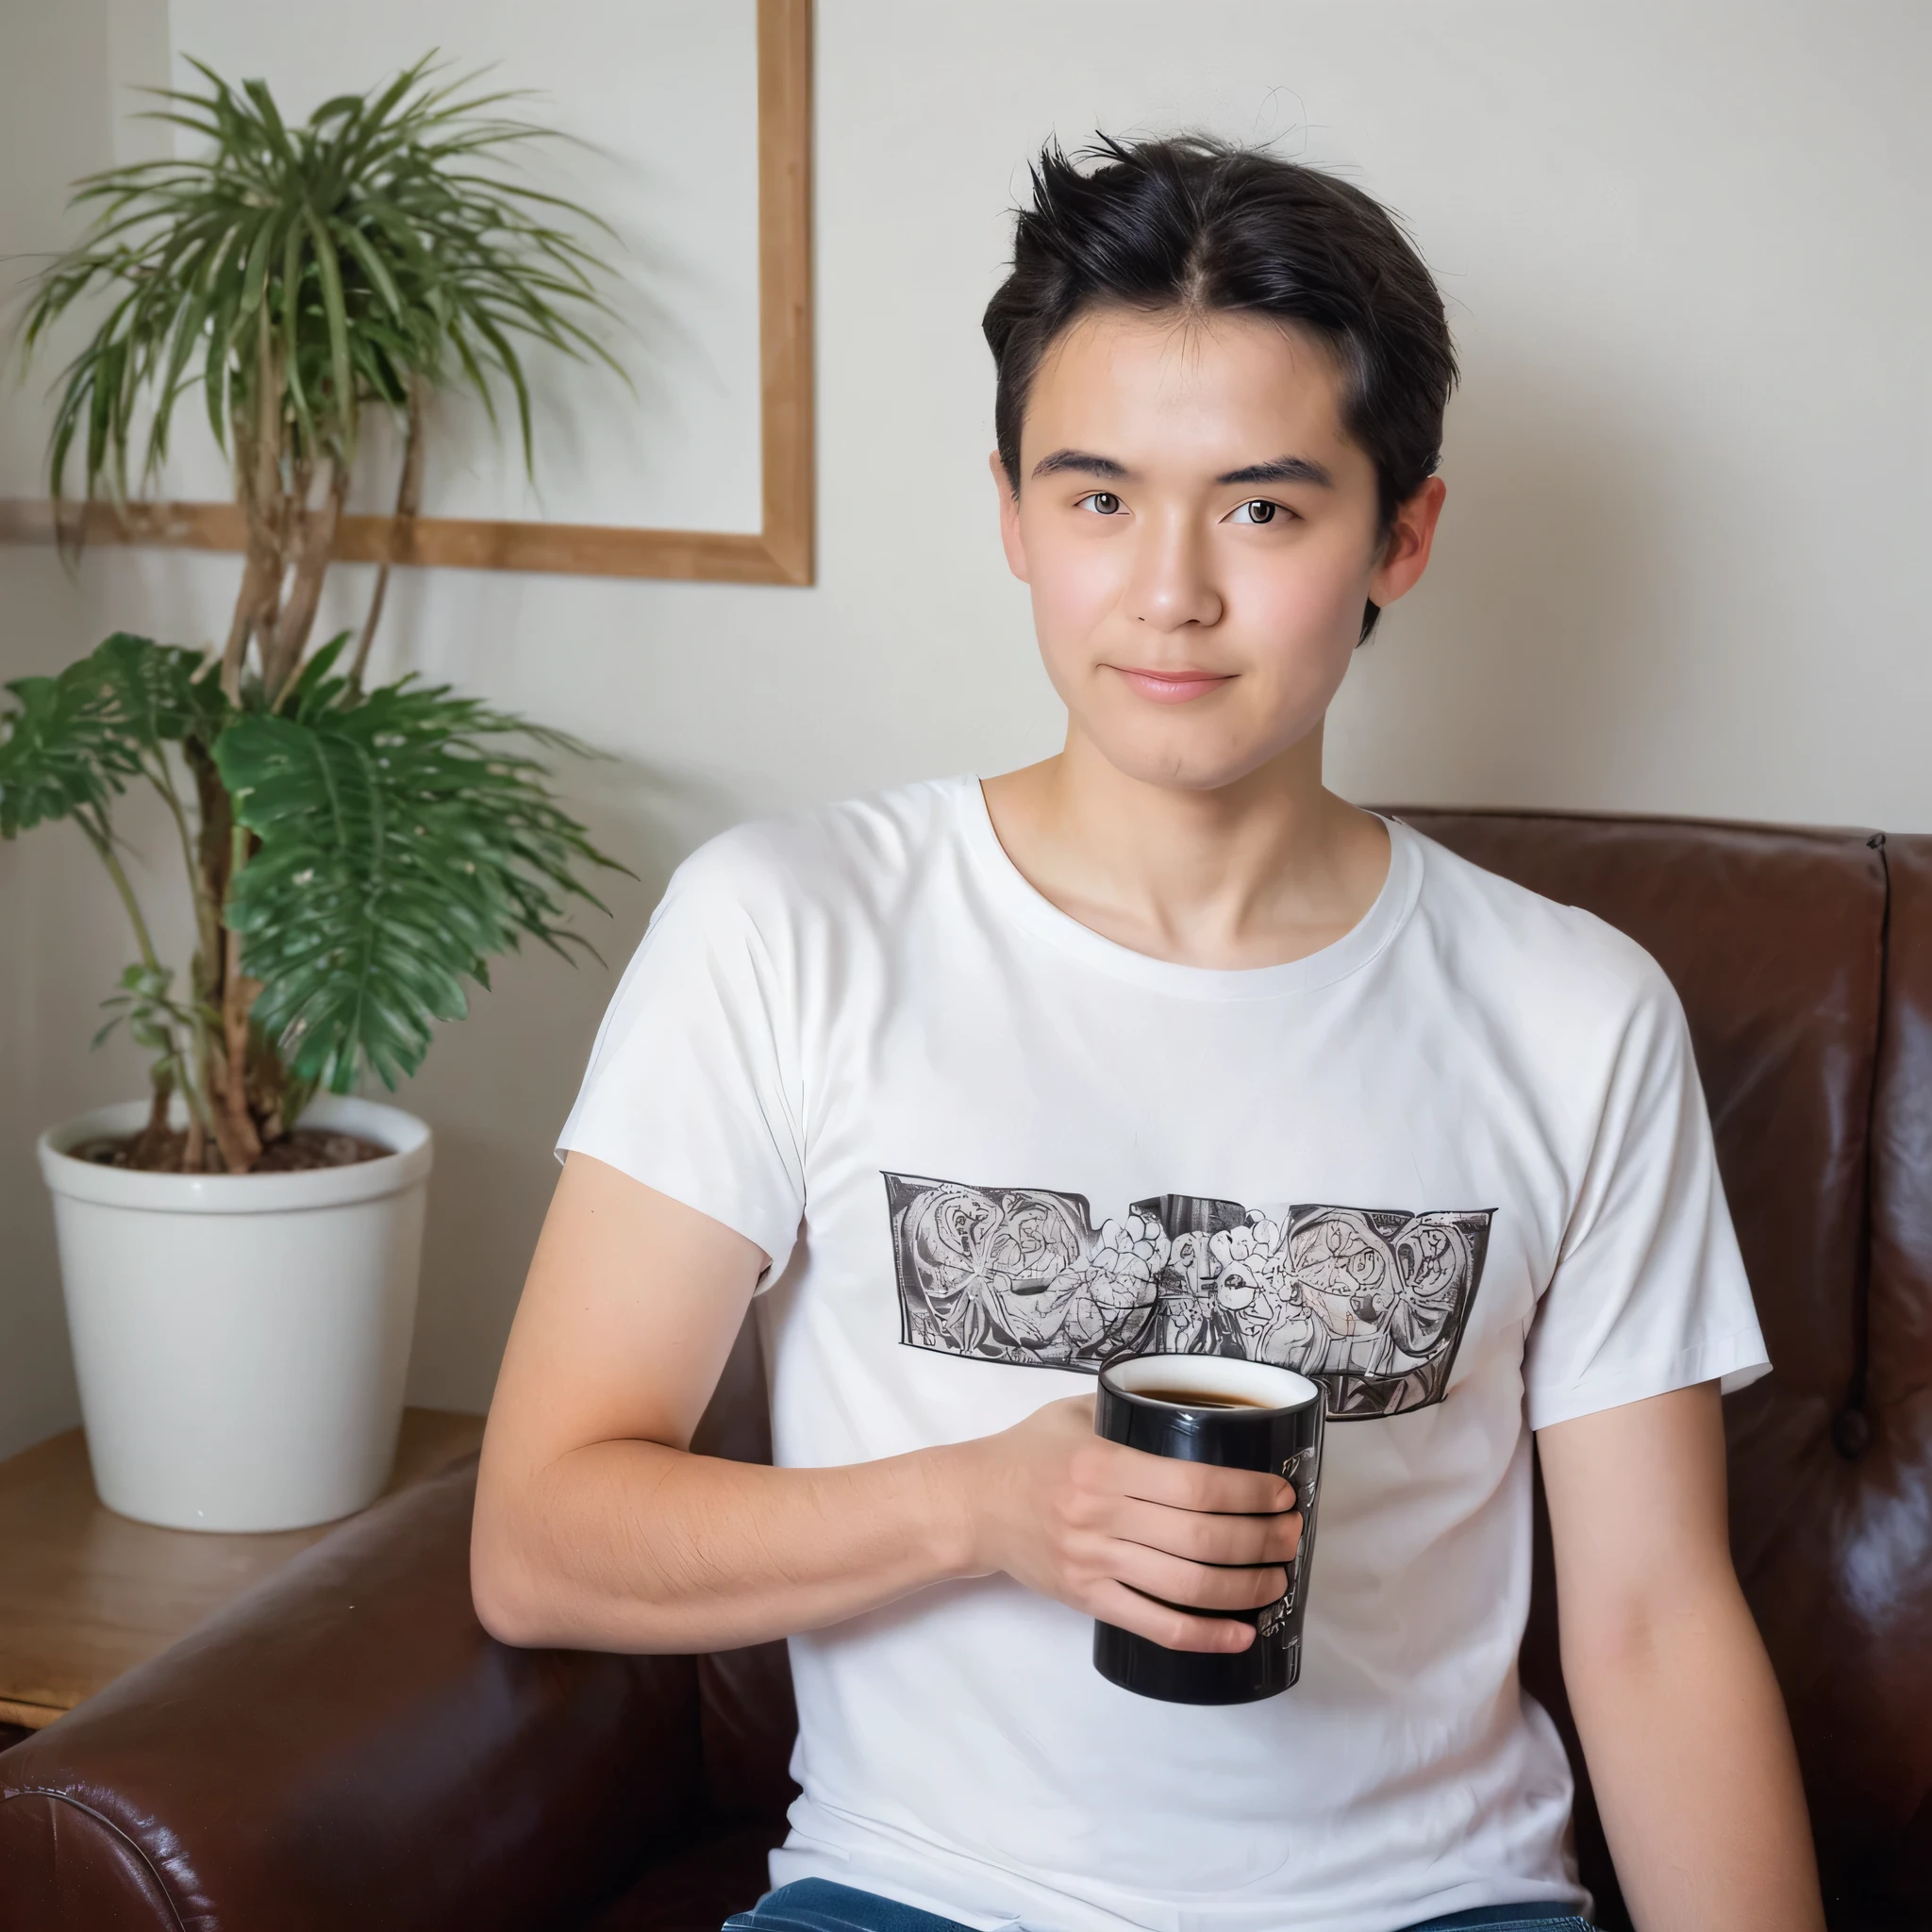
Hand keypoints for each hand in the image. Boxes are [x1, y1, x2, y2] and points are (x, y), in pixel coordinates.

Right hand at [945, 1394, 1300, 1652]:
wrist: (971, 1506)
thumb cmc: (1027, 1454)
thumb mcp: (1074, 1413)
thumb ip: (1130, 1411)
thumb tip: (1197, 1406)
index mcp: (1104, 1464)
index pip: (1196, 1484)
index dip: (1250, 1494)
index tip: (1283, 1493)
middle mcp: (1101, 1517)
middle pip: (1202, 1539)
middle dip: (1262, 1541)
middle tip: (1292, 1536)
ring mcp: (1093, 1563)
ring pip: (1188, 1587)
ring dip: (1246, 1588)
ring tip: (1278, 1581)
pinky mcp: (1086, 1599)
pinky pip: (1156, 1625)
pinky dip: (1205, 1636)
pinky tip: (1241, 1634)